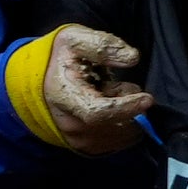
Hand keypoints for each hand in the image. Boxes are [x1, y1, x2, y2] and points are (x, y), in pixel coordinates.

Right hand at [34, 24, 152, 156]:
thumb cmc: (60, 59)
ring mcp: (78, 140)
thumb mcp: (75, 40)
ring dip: (130, 116)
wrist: (40, 83)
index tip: (146, 98)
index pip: (98, 112)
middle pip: (116, 125)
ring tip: (111, 96)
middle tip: (121, 86)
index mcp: (64, 97)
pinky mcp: (88, 148)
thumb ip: (103, 46)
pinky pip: (121, 143)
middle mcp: (70, 124)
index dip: (126, 107)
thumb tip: (132, 58)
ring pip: (123, 136)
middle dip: (131, 106)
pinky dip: (128, 126)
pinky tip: (113, 110)